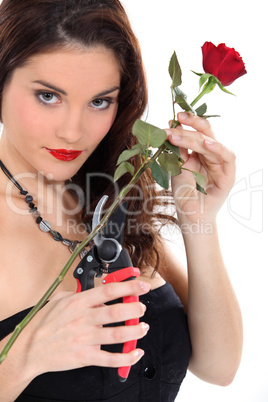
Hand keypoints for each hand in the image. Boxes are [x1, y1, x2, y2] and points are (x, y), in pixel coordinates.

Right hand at [18, 281, 149, 378]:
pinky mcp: (85, 356)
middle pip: (116, 313)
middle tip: (142, 308)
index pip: (108, 291)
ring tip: (143, 328)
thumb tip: (97, 293)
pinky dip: (126, 357)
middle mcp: (83, 319)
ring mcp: (85, 339)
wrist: (29, 349)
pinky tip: (135, 353)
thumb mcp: (59, 300)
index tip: (141, 286)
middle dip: (135, 309)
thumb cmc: (43, 324)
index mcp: (78, 303)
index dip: (129, 287)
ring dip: (135, 331)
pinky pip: (110, 359)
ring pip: (117, 335)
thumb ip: (79, 294)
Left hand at [166, 112, 235, 225]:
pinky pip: (227, 157)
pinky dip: (218, 148)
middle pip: (205, 133)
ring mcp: (220, 164)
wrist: (190, 217)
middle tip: (177, 119)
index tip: (171, 118)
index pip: (194, 133)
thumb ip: (177, 152)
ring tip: (181, 132)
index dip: (185, 124)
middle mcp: (210, 155)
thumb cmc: (184, 194)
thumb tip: (171, 129)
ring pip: (212, 143)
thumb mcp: (177, 170)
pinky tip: (207, 143)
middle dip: (191, 125)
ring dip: (196, 137)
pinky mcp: (228, 175)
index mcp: (198, 153)